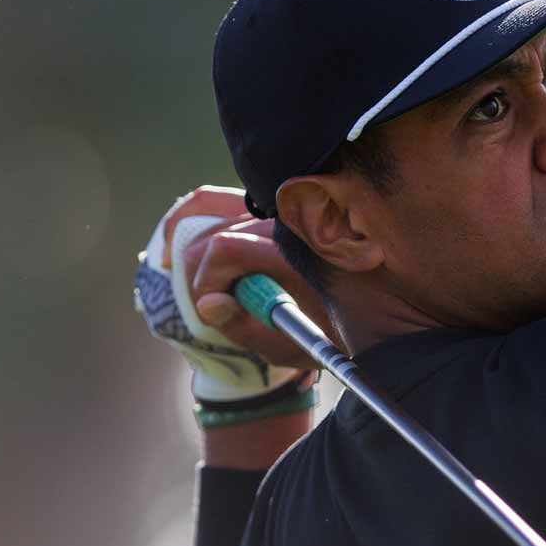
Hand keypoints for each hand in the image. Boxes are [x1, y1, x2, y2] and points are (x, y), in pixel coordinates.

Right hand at [133, 186, 331, 401]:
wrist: (368, 316)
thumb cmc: (331, 334)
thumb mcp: (290, 344)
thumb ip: (245, 325)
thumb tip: (207, 303)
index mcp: (294, 250)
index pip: (226, 247)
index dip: (207, 280)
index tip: (212, 309)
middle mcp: (284, 221)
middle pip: (214, 231)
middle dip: (198, 270)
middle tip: (207, 304)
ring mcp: (275, 211)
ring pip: (211, 208)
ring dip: (192, 243)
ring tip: (181, 273)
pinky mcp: (266, 212)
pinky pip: (220, 200)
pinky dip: (195, 216)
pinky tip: (176, 241)